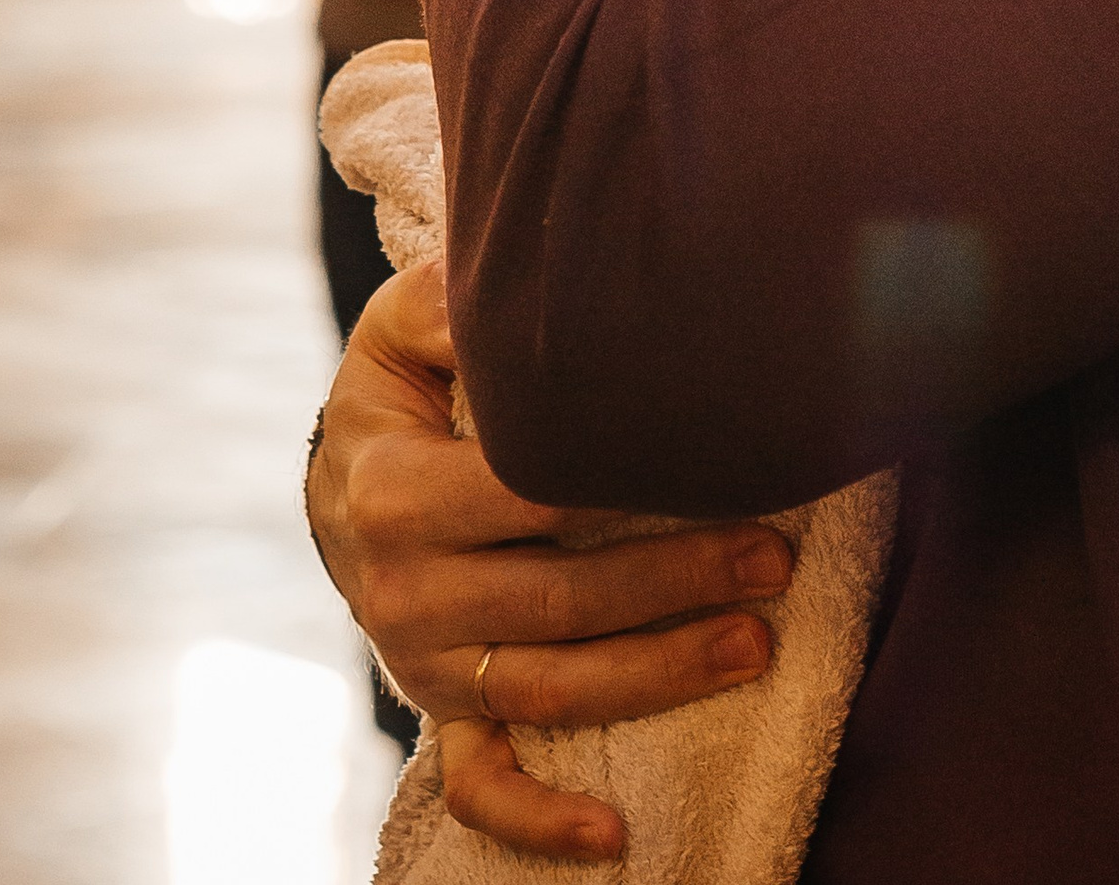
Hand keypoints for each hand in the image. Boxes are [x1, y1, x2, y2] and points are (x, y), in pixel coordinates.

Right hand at [309, 266, 789, 865]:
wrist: (344, 467)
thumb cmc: (404, 380)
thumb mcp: (410, 322)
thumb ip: (458, 301)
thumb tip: (525, 288)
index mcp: (393, 490)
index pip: (527, 493)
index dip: (623, 478)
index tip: (716, 459)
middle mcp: (401, 589)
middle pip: (558, 598)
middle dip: (674, 582)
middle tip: (774, 558)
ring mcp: (420, 661)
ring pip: (547, 687)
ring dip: (657, 676)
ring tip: (755, 644)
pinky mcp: (437, 706)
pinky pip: (480, 780)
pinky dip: (541, 819)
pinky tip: (615, 835)